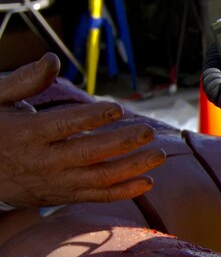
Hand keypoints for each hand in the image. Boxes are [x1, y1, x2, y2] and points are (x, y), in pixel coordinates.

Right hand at [0, 54, 165, 208]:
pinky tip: (147, 182)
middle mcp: (43, 161)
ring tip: (160, 155)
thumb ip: (25, 81)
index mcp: (27, 133)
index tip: (117, 108)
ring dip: (132, 168)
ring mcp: (55, 182)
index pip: (63, 125)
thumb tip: (52, 60)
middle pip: (88, 153)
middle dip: (122, 143)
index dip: (91, 118)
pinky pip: (96, 197)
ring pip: (99, 178)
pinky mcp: (62, 195)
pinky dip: (122, 192)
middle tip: (149, 131)